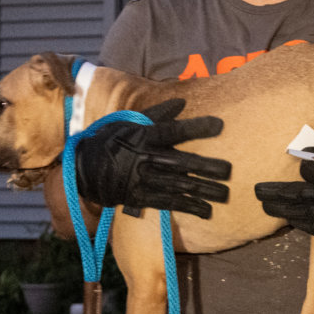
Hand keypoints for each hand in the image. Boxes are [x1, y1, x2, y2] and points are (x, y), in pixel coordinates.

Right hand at [74, 99, 230, 216]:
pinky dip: (188, 207)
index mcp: (144, 137)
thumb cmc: (110, 141)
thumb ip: (156, 114)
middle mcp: (147, 159)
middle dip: (208, 167)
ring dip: (204, 191)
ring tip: (224, 195)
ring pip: (180, 186)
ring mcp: (145, 180)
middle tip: (229, 171)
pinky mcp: (142, 197)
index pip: (174, 131)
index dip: (197, 127)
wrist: (85, 170)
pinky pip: (169, 203)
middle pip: (183, 163)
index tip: (220, 125)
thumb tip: (181, 102)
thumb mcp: (129, 122)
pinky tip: (206, 211)